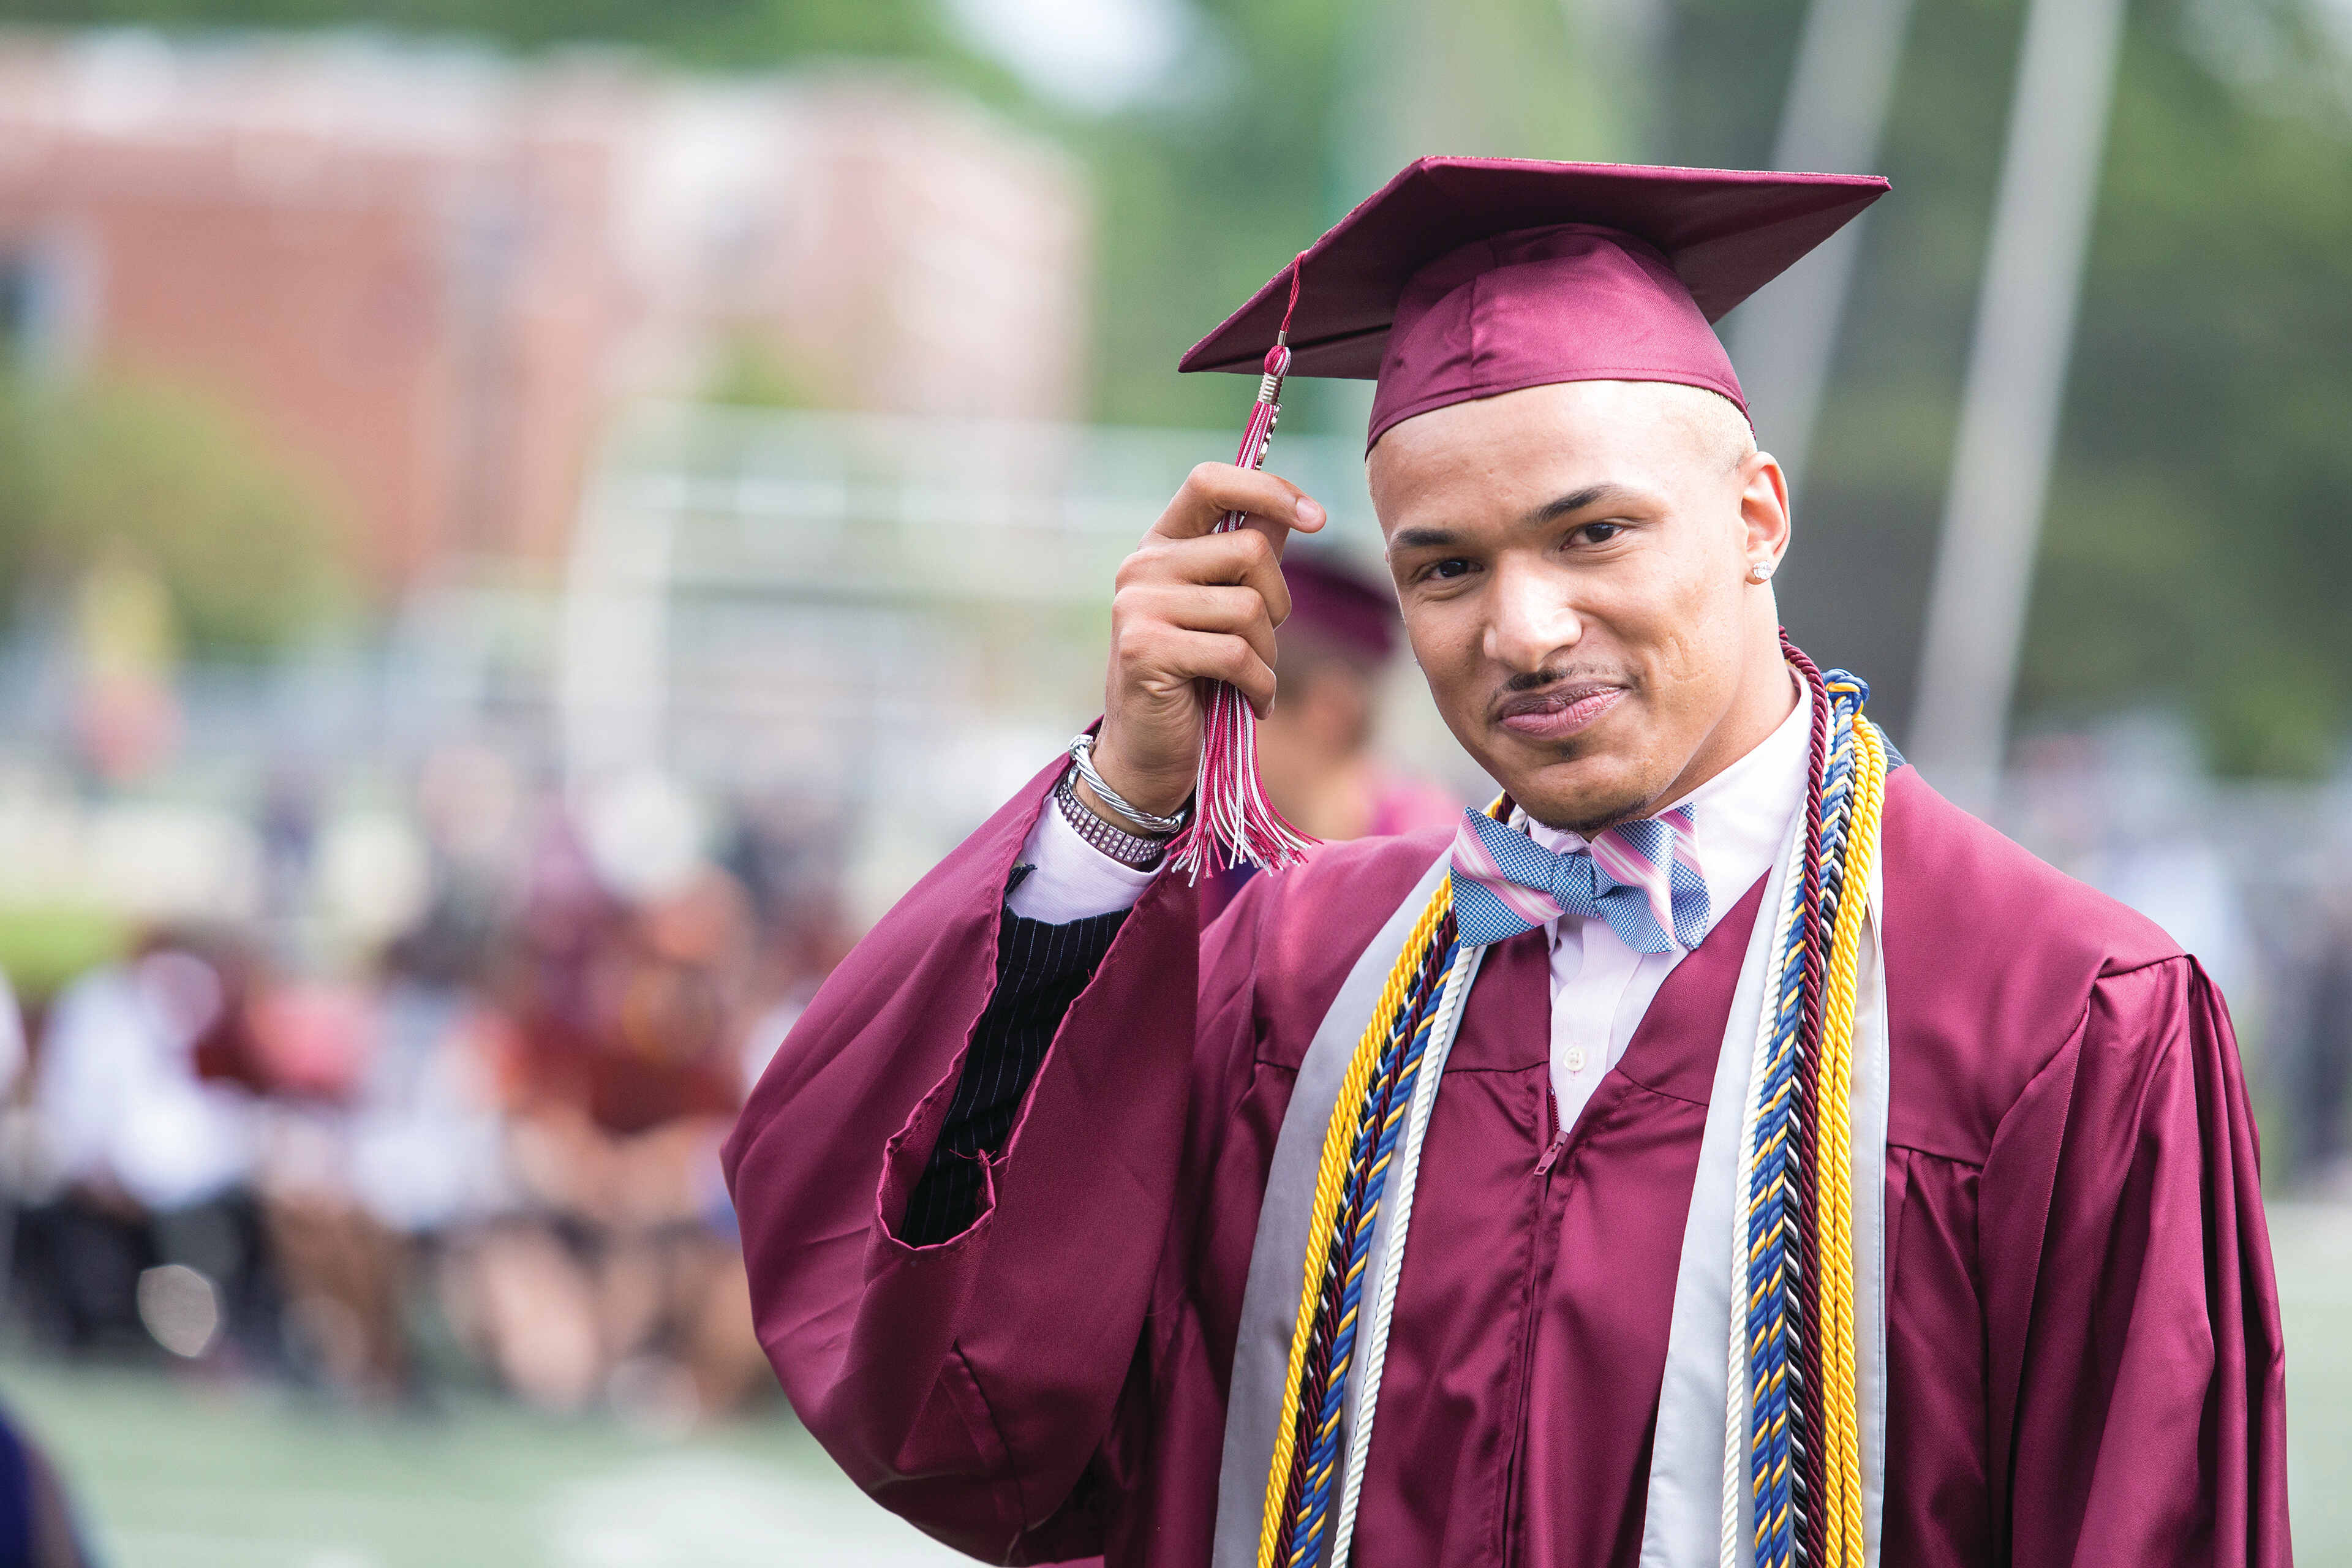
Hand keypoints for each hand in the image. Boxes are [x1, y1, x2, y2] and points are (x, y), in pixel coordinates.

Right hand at [1086, 462, 1325, 819]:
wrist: (1148, 752)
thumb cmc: (1196, 677)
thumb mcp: (1224, 610)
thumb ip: (1248, 559)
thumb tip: (1292, 512)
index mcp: (1160, 545)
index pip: (1210, 482)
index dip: (1268, 489)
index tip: (1317, 519)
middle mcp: (1141, 566)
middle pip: (1250, 550)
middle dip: (1278, 603)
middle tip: (1262, 643)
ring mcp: (1138, 607)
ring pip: (1249, 608)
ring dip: (1268, 654)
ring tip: (1248, 678)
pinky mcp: (1147, 650)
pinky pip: (1237, 654)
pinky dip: (1260, 685)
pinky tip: (1251, 702)